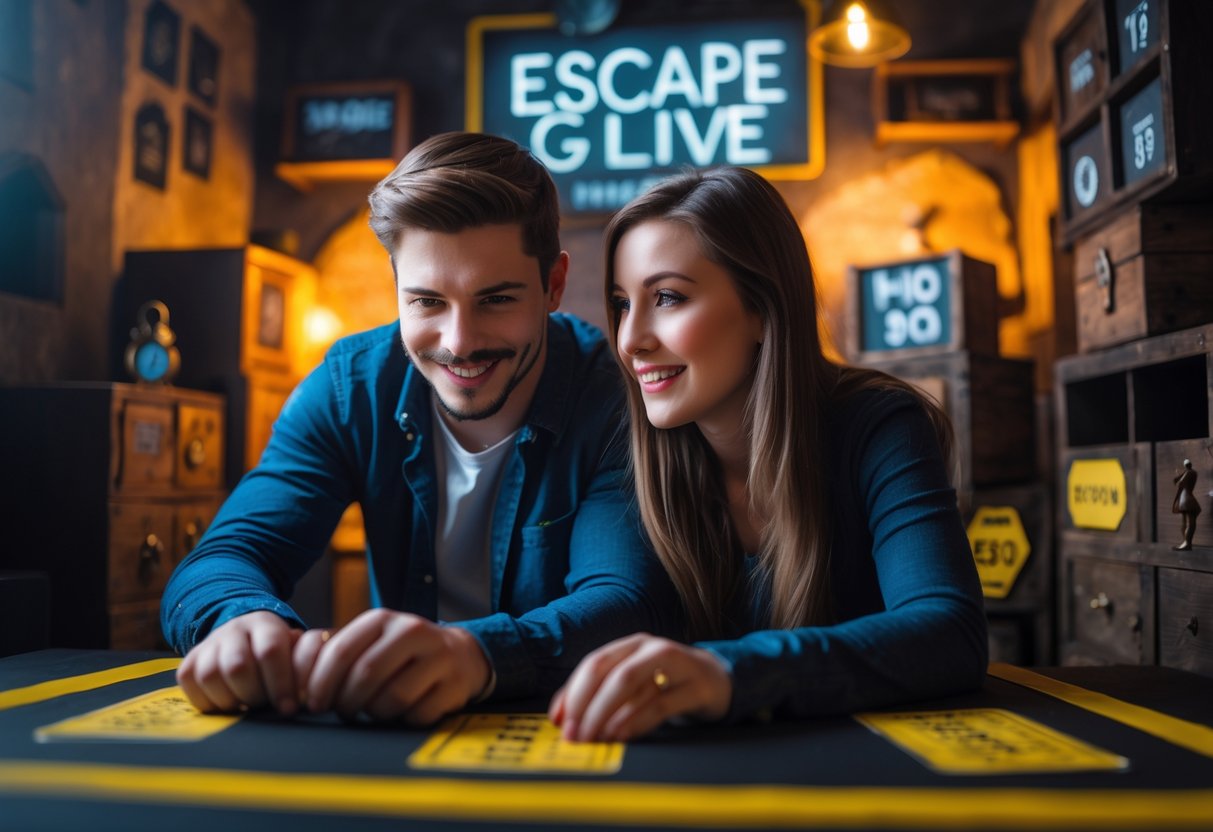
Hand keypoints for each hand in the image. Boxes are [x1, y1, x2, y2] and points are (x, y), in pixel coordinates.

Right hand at [177, 610, 301, 714]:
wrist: (243, 636)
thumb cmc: (276, 653)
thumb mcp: (294, 651)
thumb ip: (301, 666)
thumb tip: (306, 696)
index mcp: (265, 624)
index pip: (270, 651)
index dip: (280, 683)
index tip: (288, 708)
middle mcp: (233, 630)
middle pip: (237, 666)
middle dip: (254, 695)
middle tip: (264, 705)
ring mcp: (208, 644)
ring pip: (210, 676)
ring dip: (231, 700)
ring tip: (245, 705)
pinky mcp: (188, 662)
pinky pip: (190, 685)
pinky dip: (208, 702)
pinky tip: (227, 704)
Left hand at [298, 609, 489, 723]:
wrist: (460, 654)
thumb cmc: (402, 653)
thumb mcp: (372, 642)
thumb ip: (340, 657)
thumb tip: (302, 690)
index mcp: (383, 619)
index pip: (341, 651)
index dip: (321, 682)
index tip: (313, 704)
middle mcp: (412, 631)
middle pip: (366, 675)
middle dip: (347, 702)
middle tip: (344, 712)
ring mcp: (437, 656)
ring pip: (392, 698)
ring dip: (376, 713)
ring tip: (375, 710)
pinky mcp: (454, 684)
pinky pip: (418, 714)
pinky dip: (405, 720)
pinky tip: (405, 711)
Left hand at [549, 633, 731, 742]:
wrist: (718, 680)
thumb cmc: (667, 683)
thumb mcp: (633, 685)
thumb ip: (597, 696)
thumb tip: (558, 717)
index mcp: (631, 645)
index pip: (594, 663)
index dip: (573, 693)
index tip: (559, 721)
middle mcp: (651, 648)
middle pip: (611, 672)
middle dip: (587, 705)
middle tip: (574, 735)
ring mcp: (676, 664)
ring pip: (631, 684)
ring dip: (606, 715)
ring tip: (593, 738)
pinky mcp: (696, 686)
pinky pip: (660, 704)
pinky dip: (636, 721)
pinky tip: (621, 736)